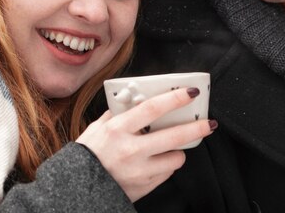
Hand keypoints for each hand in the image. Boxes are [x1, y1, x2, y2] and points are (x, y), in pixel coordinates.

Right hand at [76, 87, 216, 201]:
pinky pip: (167, 173)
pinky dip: (165, 166)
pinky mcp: (144, 186)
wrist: (76, 190)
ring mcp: (139, 171)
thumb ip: (118, 114)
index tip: (191, 93)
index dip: (175, 99)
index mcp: (117, 130)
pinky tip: (156, 162)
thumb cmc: (87, 155)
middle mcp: (130, 150)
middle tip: (208, 123)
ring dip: (177, 151)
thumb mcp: (97, 128)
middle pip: (173, 136)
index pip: (152, 109)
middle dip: (196, 128)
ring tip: (170, 147)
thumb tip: (136, 100)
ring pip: (176, 158)